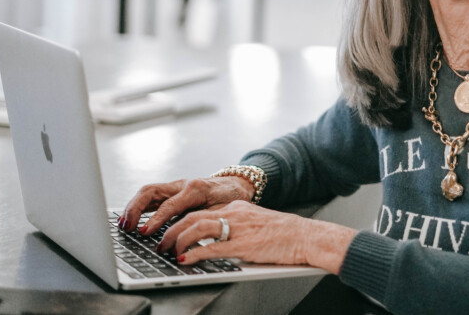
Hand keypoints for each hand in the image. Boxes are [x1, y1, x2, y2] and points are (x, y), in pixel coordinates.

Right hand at [119, 176, 253, 234]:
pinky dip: (138, 205)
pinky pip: (152, 195)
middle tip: (127, 227)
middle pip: (152, 191)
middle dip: (136, 209)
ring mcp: (176, 185)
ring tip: (122, 224)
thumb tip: (186, 240)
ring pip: (148, 191)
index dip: (155, 220)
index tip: (143, 233)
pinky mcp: (172, 189)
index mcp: (196, 189)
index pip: (169, 205)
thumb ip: (203, 222)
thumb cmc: (231, 200)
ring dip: (132, 207)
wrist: (237, 184)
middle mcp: (183, 184)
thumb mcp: (221, 212)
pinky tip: (130, 218)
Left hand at [157, 201, 356, 273]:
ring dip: (177, 241)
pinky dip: (194, 254)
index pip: (201, 211)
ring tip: (168, 252)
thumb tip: (213, 242)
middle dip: (172, 231)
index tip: (169, 233)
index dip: (180, 222)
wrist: (307, 237)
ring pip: (197, 228)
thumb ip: (235, 229)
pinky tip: (185, 260)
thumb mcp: (256, 224)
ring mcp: (239, 228)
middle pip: (193, 217)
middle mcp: (235, 213)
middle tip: (161, 244)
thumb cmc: (285, 235)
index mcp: (237, 208)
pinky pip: (212, 248)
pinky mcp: (244, 245)